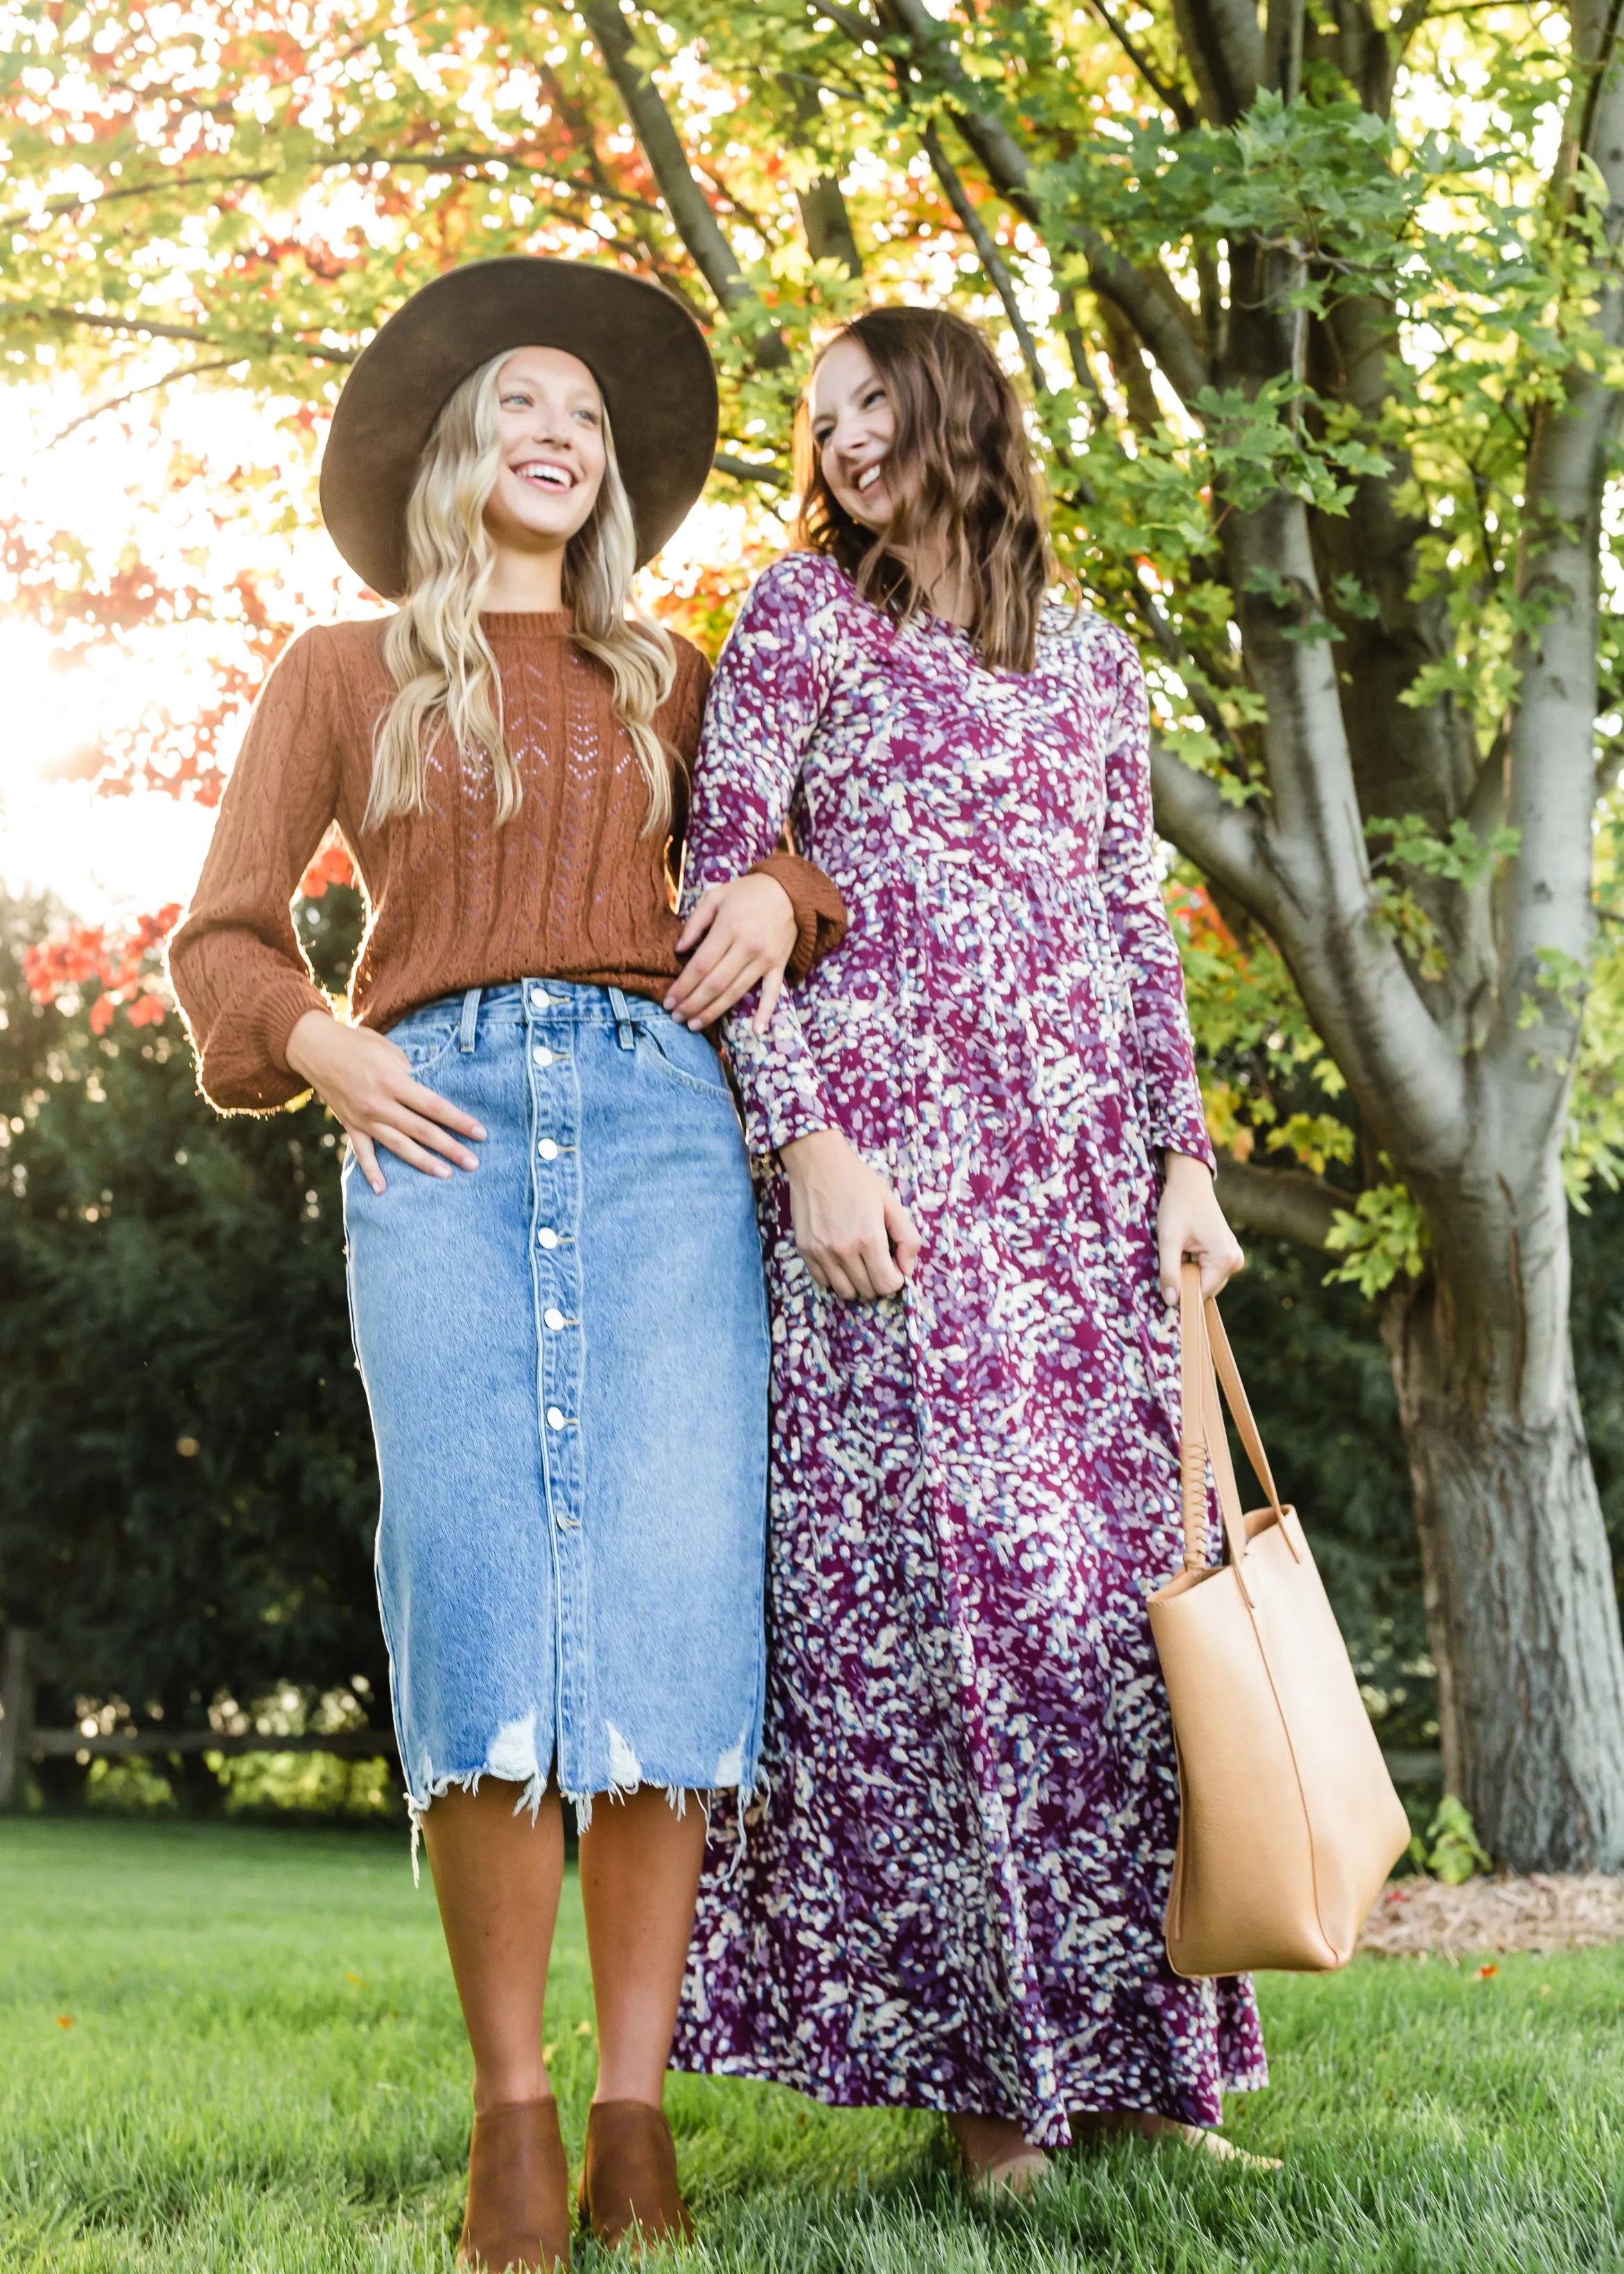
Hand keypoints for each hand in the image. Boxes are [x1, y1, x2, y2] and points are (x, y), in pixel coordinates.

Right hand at [285, 1010, 485, 1194]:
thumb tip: (429, 1095)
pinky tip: (382, 1190)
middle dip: (450, 1148)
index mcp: (393, 1081)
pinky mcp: (350, 1125)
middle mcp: (379, 1104)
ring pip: (398, 1146)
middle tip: (473, 1163)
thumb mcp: (390, 1051)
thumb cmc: (359, 1044)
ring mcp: (363, 1118)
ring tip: (445, 1174)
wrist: (316, 1048)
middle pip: (422, 1130)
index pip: (434, 1106)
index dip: (459, 1121)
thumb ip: (411, 1075)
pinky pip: (362, 1153)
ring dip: (423, 1162)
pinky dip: (371, 1172)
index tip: (480, 1134)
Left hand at [667, 872, 798, 1034]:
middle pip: (715, 984)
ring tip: (695, 1025)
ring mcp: (765, 959)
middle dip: (692, 1004)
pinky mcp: (779, 965)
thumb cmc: (748, 892)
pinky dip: (766, 1013)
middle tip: (676, 1017)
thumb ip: (695, 922)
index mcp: (729, 927)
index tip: (668, 1001)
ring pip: (736, 992)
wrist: (791, 890)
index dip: (682, 987)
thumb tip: (679, 949)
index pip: (700, 965)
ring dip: (714, 1012)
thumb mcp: (716, 896)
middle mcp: (747, 947)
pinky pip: (773, 993)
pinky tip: (756, 1032)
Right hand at [780, 1127, 922, 1300]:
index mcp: (869, 1239)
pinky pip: (824, 1282)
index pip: (887, 1285)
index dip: (895, 1279)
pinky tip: (841, 1260)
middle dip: (878, 1282)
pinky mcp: (805, 1251)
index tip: (893, 1266)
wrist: (817, 1163)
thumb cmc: (857, 1181)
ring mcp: (821, 1253)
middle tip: (878, 1262)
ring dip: (857, 1284)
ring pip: (846, 1292)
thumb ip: (907, 1237)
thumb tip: (907, 1269)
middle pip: (868, 1291)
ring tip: (860, 1263)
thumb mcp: (891, 1203)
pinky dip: (836, 1278)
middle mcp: (844, 1251)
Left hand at [1157, 1150, 1243, 1306]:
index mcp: (1225, 1259)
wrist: (1190, 1182)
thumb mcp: (1169, 1240)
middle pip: (1204, 1289)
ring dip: (1188, 1273)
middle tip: (1171, 1258)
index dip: (1180, 1293)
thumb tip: (1171, 1302)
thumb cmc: (1178, 1207)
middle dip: (1184, 1280)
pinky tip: (1185, 1250)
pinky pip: (1208, 1271)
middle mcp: (1235, 1261)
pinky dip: (1193, 1266)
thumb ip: (1170, 1272)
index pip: (1200, 1294)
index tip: (1163, 1284)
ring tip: (1179, 1251)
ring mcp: (1234, 1257)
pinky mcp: (1228, 1253)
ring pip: (1205, 1281)